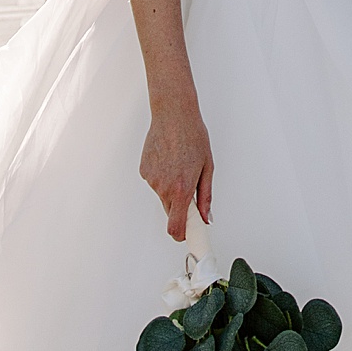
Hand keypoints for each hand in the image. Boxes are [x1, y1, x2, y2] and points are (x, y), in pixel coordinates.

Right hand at [142, 92, 213, 239]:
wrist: (173, 113)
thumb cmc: (193, 136)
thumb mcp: (207, 166)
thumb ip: (205, 196)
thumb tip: (206, 216)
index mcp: (181, 189)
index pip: (176, 227)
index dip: (182, 235)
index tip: (188, 237)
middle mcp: (163, 187)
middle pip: (170, 211)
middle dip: (180, 206)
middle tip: (190, 187)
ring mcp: (151, 179)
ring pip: (163, 194)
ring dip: (171, 187)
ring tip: (179, 162)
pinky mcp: (144, 170)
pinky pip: (155, 181)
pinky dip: (162, 176)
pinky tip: (168, 158)